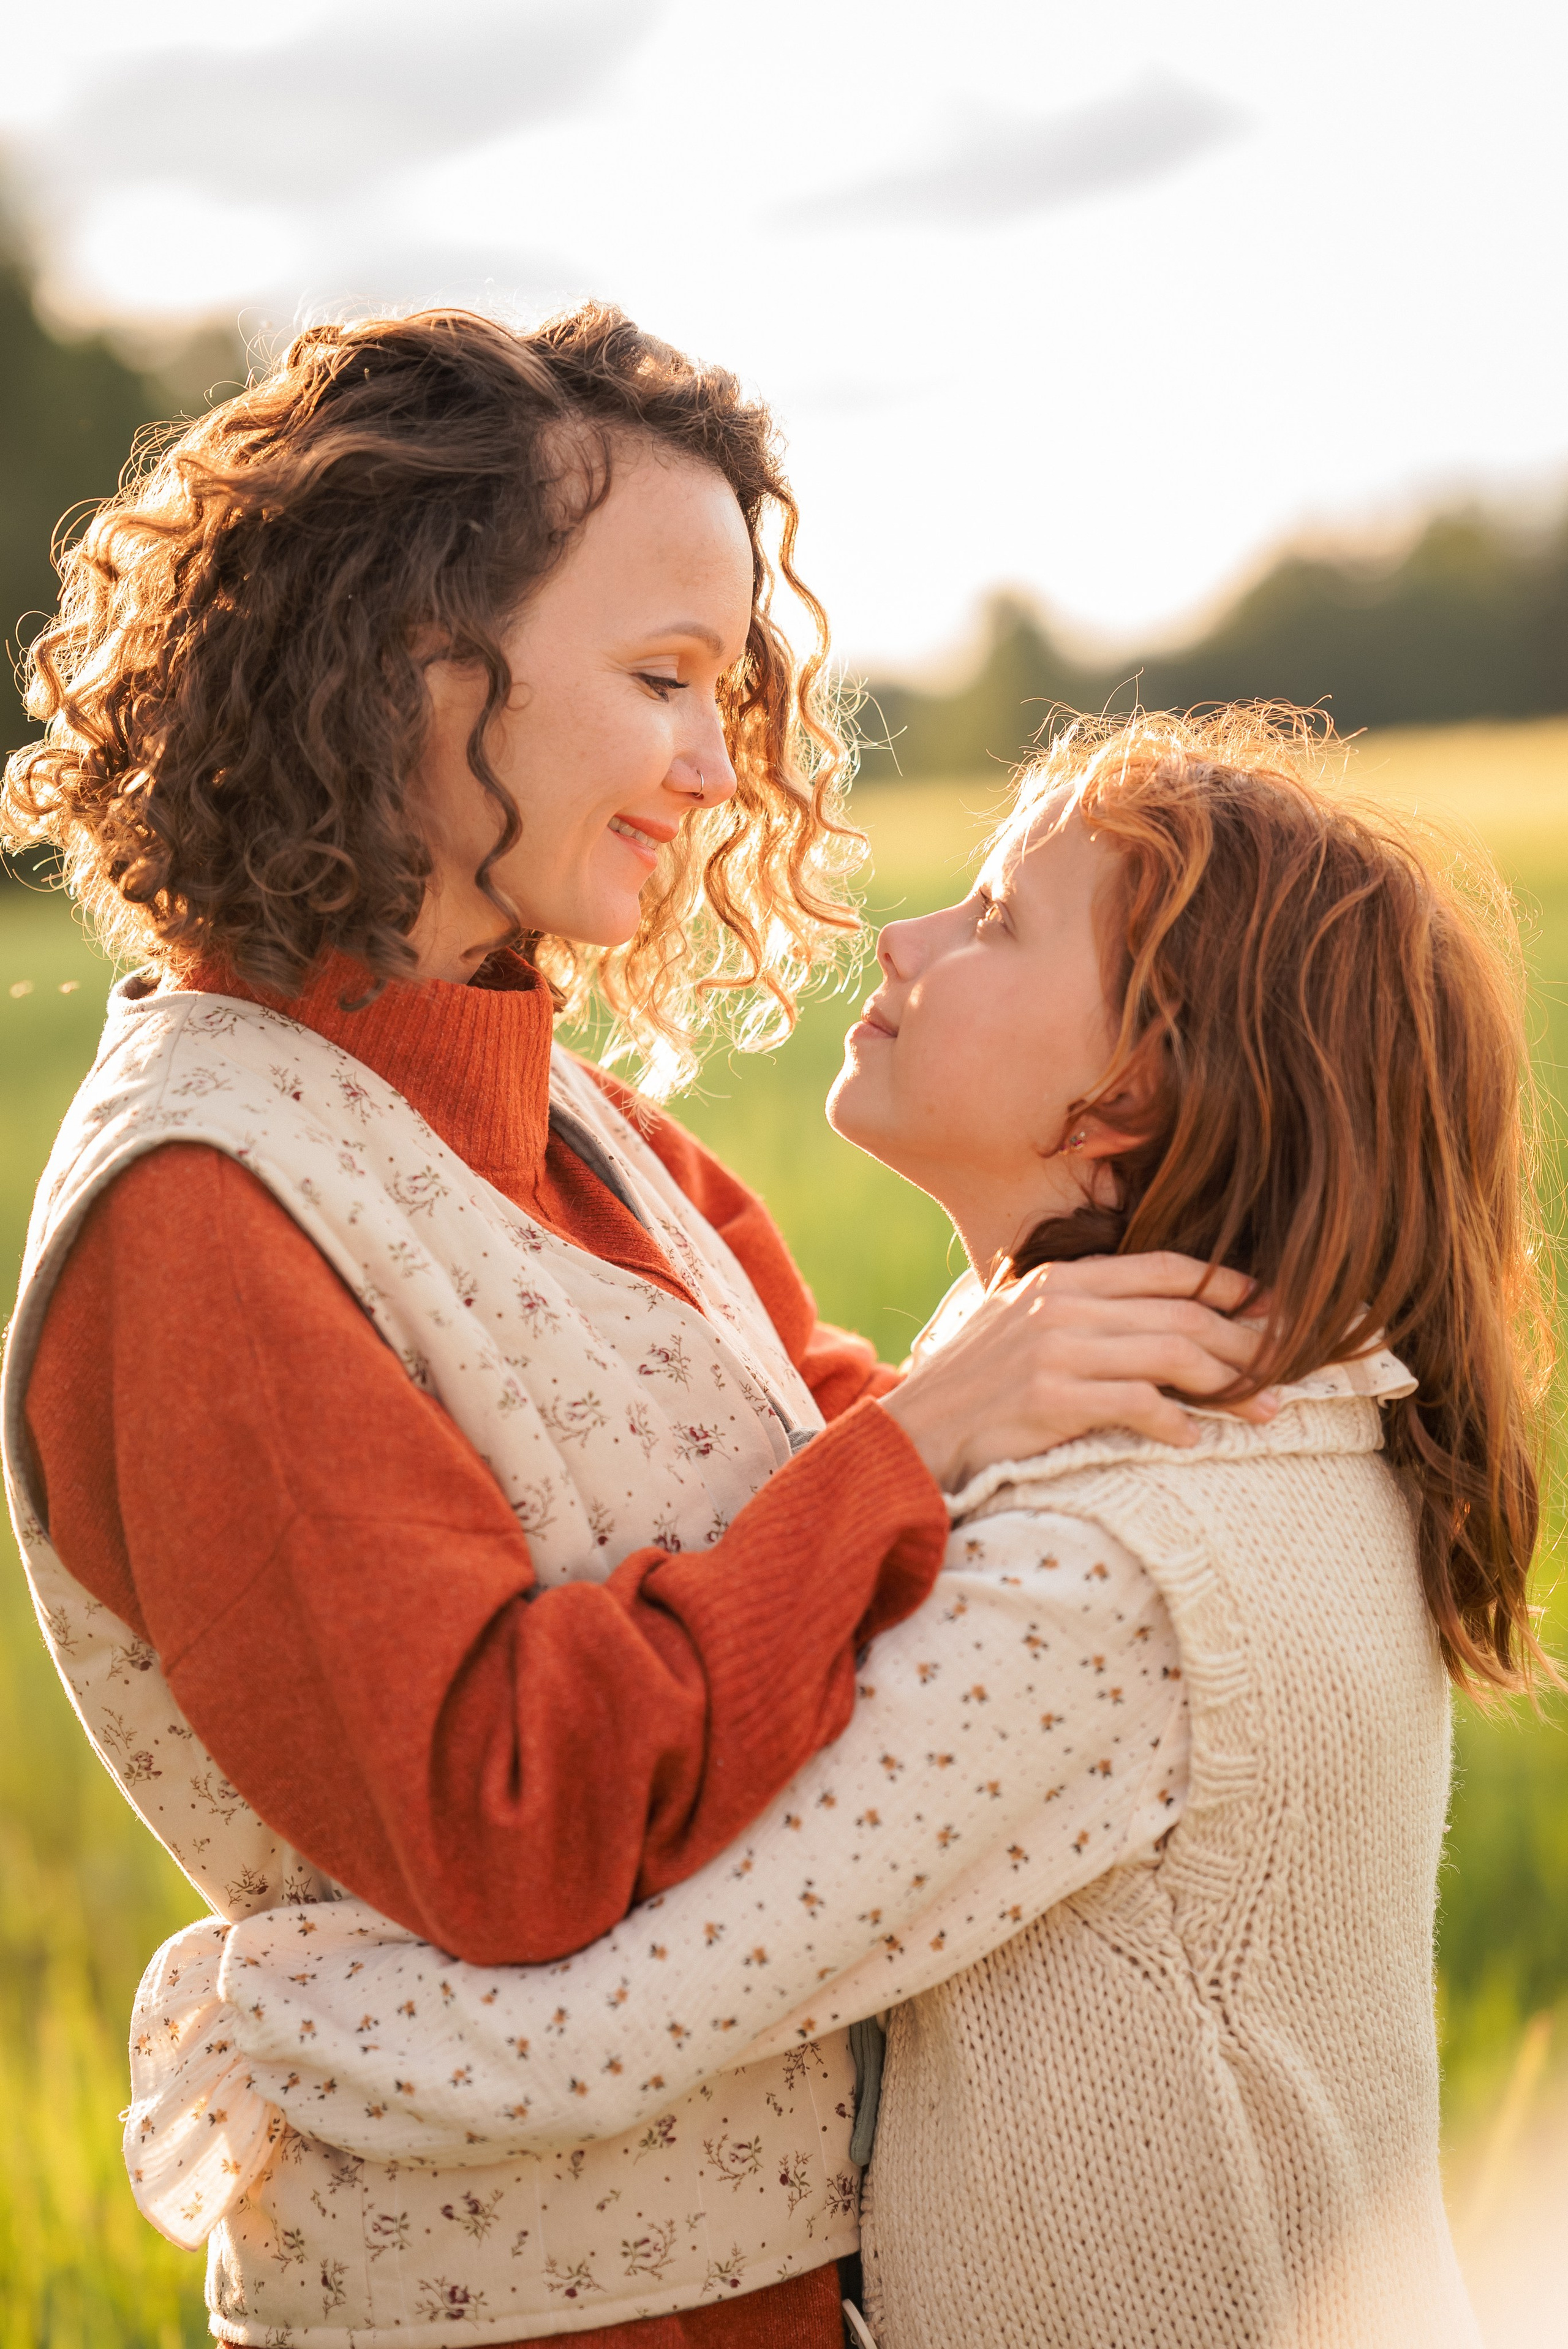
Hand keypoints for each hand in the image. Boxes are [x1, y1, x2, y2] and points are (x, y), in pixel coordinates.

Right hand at [877, 1252, 1273, 1490]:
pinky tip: (1195, 1441)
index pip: (1168, 1270)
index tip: (1277, 1309)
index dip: (1231, 1287)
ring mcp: (1056, 1349)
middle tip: (1290, 1369)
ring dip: (1229, 1387)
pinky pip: (1136, 1404)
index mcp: (1063, 1278)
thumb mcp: (1020, 1323)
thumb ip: (1077, 1307)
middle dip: (1247, 1343)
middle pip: (1183, 1315)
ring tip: (1267, 1411)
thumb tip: (1149, 1318)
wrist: (913, 1432)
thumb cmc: (974, 1386)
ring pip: (1171, 1356)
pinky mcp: (1051, 1398)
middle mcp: (1064, 1304)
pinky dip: (1175, 1423)